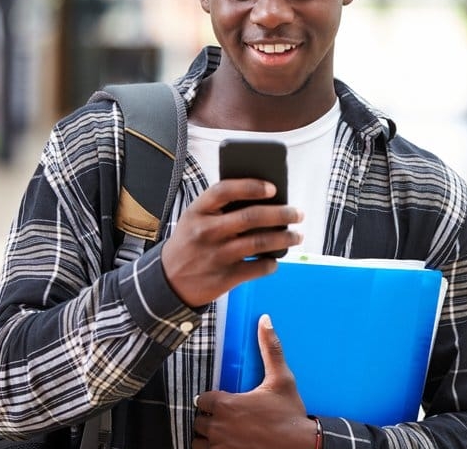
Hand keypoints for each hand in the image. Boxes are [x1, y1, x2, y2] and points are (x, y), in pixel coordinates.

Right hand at [161, 179, 303, 306]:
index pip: (225, 190)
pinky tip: (275, 259)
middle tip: (298, 213)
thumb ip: (221, 207)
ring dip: (285, 238)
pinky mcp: (224, 278)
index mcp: (198, 211)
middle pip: (251, 217)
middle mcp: (206, 232)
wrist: (167, 281)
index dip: (251, 186)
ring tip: (297, 235)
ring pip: (260, 243)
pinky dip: (272, 263)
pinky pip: (258, 268)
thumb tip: (266, 199)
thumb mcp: (195, 218)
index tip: (273, 188)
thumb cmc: (190, 242)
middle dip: (282, 213)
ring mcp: (216, 256)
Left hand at [193, 315, 316, 448]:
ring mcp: (221, 446)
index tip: (219, 400)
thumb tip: (265, 320)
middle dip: (207, 418)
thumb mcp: (282, 379)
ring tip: (219, 433)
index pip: (202, 399)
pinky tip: (224, 445)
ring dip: (206, 437)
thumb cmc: (290, 414)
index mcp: (227, 405)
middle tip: (221, 417)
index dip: (209, 399)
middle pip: (198, 421)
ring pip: (198, 441)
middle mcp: (219, 426)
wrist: (301, 445)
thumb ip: (271, 349)